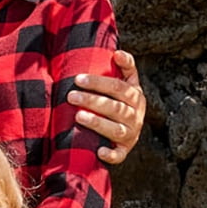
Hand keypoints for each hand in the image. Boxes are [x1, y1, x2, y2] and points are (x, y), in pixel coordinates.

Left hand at [69, 48, 145, 164]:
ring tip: (78, 116)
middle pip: (115, 107)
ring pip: (116, 129)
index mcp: (135, 97)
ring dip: (97, 123)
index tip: (78, 79)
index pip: (119, 87)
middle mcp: (135, 116)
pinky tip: (99, 150)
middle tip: (71, 96)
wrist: (130, 129)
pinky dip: (111, 154)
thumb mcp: (127, 83)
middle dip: (92, 101)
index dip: (99, 82)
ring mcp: (130, 134)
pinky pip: (119, 155)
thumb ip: (125, 66)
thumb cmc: (121, 101)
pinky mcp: (124, 150)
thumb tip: (117, 52)